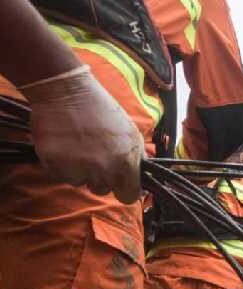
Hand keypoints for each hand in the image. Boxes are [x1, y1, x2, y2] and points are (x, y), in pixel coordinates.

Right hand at [20, 65, 142, 202]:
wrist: (67, 91)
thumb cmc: (102, 110)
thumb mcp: (131, 133)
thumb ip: (137, 159)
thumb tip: (141, 179)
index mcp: (125, 162)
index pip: (128, 197)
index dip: (124, 190)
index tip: (120, 183)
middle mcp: (103, 169)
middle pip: (102, 190)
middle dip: (100, 177)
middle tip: (95, 154)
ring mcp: (77, 167)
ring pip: (80, 183)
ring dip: (80, 171)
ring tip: (79, 147)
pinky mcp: (53, 163)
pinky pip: (60, 176)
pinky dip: (61, 165)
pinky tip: (64, 146)